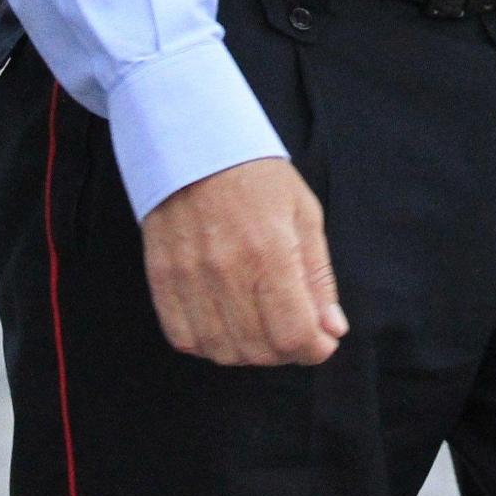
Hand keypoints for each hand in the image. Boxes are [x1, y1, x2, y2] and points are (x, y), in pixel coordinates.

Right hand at [137, 157, 346, 366]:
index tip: (321, 342)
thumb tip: (332, 330)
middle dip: (285, 352)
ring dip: (248, 352)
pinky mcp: (162, 277)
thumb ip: (318, 277)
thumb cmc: (257, 177)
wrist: (196, 143)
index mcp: (270, 250)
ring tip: (260, 330)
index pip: (293, 332)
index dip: (314, 349)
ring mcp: (189, 275)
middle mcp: (227, 269)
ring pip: (221, 350)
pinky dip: (207, 343)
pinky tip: (224, 325)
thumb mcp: (304, 214)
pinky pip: (183, 336)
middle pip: (258, 349)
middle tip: (292, 332)